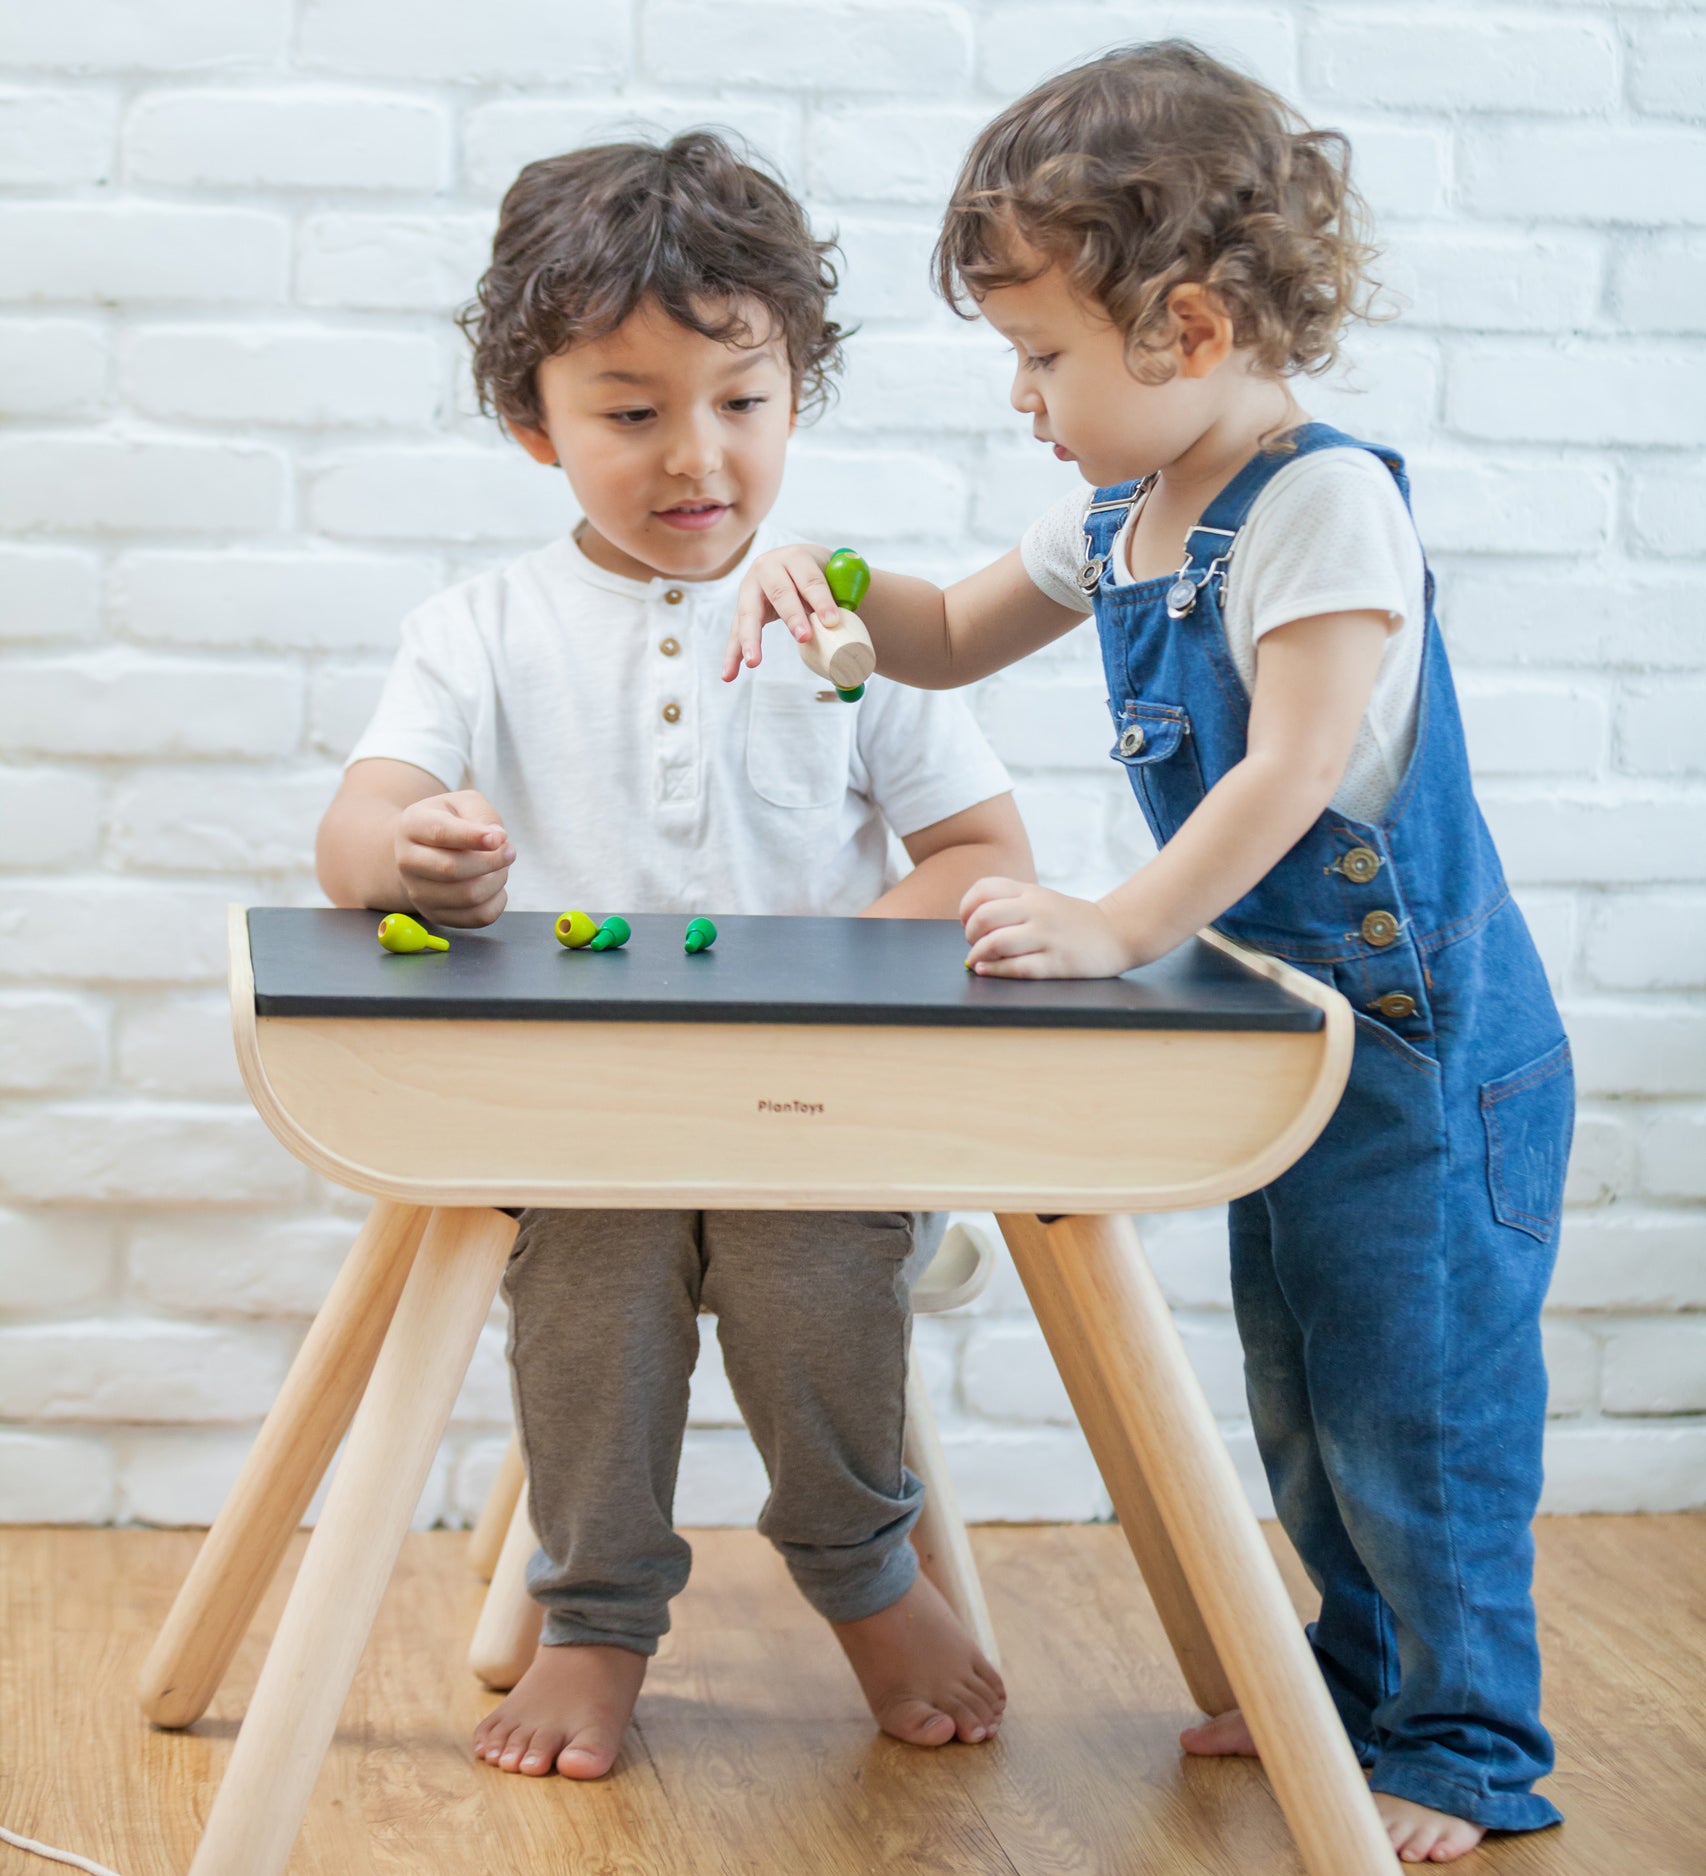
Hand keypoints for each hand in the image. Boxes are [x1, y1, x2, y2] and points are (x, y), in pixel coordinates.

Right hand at [393, 790, 513, 927]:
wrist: (425, 851)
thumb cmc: (450, 822)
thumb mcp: (463, 803)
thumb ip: (481, 813)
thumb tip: (497, 839)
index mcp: (412, 825)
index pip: (440, 833)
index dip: (473, 837)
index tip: (500, 837)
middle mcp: (407, 861)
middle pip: (452, 869)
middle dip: (491, 861)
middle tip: (509, 852)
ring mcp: (418, 892)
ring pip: (468, 895)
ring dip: (496, 880)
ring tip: (499, 868)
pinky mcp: (436, 915)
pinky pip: (478, 917)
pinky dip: (497, 901)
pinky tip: (493, 886)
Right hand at [722, 542, 835, 680]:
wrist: (796, 568)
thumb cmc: (819, 576)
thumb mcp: (832, 576)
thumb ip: (844, 589)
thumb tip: (847, 619)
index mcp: (795, 557)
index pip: (810, 579)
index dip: (821, 599)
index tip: (832, 621)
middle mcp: (768, 568)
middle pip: (779, 592)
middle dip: (792, 615)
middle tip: (804, 637)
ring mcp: (751, 588)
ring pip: (749, 613)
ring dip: (751, 639)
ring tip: (754, 662)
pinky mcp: (743, 609)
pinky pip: (736, 633)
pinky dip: (732, 654)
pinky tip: (729, 675)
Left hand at [960, 877, 1135, 979]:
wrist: (1117, 932)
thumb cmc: (1070, 919)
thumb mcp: (1042, 899)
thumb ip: (1011, 902)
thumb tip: (970, 921)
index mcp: (1031, 892)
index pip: (984, 889)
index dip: (966, 907)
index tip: (967, 921)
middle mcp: (1037, 910)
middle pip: (985, 917)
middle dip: (970, 934)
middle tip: (974, 943)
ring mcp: (1048, 936)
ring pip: (997, 943)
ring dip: (978, 955)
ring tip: (978, 960)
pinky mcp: (1057, 962)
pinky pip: (1016, 967)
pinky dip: (994, 970)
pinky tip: (987, 970)